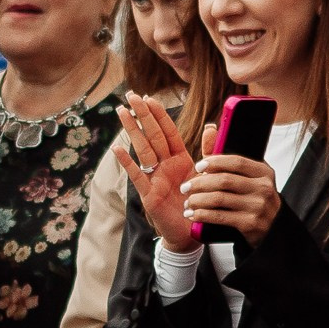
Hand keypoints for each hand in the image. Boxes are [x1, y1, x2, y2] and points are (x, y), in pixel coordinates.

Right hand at [116, 92, 199, 252]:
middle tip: (131, 95)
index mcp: (179, 159)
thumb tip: (211, 126)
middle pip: (152, 135)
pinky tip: (117, 149)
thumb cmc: (197, 203)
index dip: (159, 115)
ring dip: (132, 130)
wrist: (192, 232)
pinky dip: (128, 163)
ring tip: (122, 112)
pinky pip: (137, 176)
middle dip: (142, 114)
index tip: (150, 98)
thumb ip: (209, 151)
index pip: (167, 132)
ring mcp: (154, 178)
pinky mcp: (149, 194)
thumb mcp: (207, 175)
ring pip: (143, 149)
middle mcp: (164, 165)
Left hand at [178, 144, 280, 245]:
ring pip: (219, 198)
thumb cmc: (254, 200)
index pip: (236, 161)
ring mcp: (258, 206)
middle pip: (224, 180)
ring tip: (187, 203)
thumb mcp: (248, 179)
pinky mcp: (251, 224)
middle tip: (185, 187)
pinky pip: (220, 216)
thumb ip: (226, 158)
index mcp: (264, 172)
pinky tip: (194, 215)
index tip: (197, 166)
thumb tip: (209, 128)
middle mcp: (264, 188)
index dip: (214, 162)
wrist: (271, 230)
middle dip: (200, 183)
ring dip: (198, 200)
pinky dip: (203, 215)